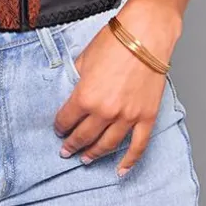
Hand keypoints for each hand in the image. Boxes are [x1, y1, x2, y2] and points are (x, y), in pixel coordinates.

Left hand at [53, 1, 176, 175]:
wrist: (145, 34)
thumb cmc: (114, 41)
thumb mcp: (84, 58)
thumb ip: (77, 79)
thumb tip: (74, 90)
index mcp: (85, 96)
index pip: (67, 120)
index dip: (60, 126)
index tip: (58, 129)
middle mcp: (105, 112)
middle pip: (84, 136)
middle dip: (72, 145)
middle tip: (66, 151)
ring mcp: (128, 117)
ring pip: (108, 145)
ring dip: (94, 154)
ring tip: (86, 159)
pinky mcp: (146, 117)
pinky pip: (138, 146)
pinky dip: (129, 161)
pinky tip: (121, 171)